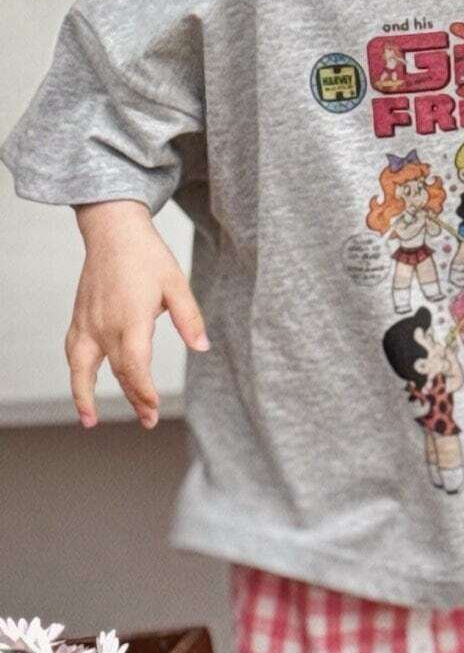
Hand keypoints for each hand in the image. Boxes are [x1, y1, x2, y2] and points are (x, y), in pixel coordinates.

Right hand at [67, 200, 209, 428]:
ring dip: (87, 395)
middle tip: (148, 420)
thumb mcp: (177, 283)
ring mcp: (87, 323)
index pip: (134, 366)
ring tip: (90, 420)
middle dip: (133, 397)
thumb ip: (190, 318)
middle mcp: (104, 325)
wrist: (113, 232)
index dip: (143, 391)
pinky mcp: (79, 318)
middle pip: (117, 372)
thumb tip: (202, 347)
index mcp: (131, 319)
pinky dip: (75, 374)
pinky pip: (73, 353)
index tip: (154, 408)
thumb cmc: (147, 256)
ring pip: (83, 368)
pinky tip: (81, 386)